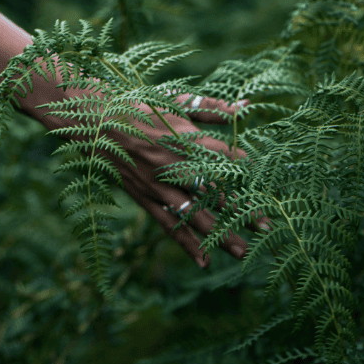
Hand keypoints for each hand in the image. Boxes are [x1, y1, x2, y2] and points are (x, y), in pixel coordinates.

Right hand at [98, 93, 269, 267]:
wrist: (95, 121)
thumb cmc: (141, 108)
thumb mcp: (177, 102)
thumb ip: (212, 107)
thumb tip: (246, 105)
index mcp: (184, 139)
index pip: (223, 157)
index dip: (244, 168)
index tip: (265, 180)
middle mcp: (173, 166)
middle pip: (214, 193)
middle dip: (242, 210)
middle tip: (268, 226)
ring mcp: (158, 186)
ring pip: (194, 215)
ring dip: (219, 234)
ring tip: (243, 251)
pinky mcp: (145, 198)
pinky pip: (168, 225)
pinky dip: (186, 244)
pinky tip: (204, 260)